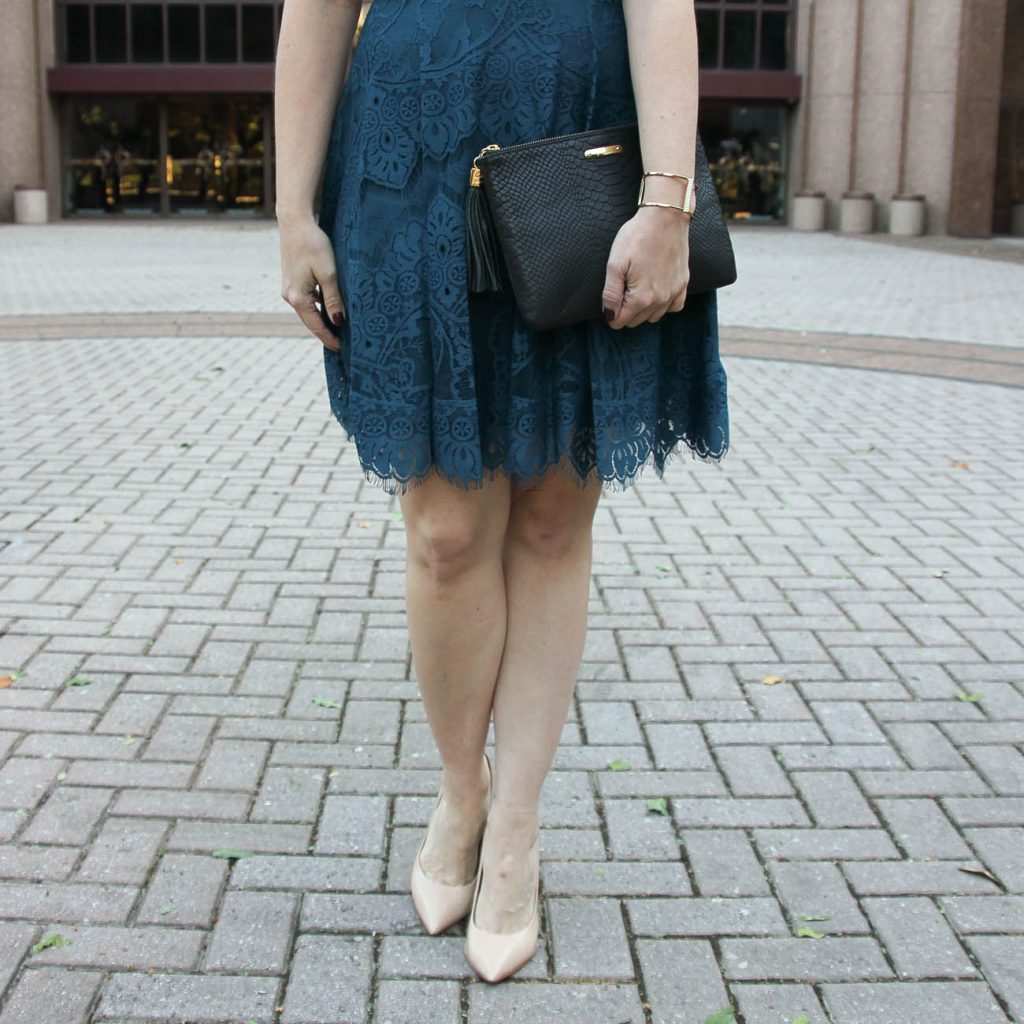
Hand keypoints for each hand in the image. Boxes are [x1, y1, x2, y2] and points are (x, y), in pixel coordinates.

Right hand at [279, 212, 346, 351]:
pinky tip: (329, 308)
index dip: (329, 338)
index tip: (341, 349)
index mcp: (298, 298)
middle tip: (341, 344)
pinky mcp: (292, 279)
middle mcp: (290, 296)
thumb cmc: (313, 245)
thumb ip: (333, 300)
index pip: (315, 326)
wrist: (295, 221)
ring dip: (322, 319)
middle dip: (325, 332)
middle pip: (310, 321)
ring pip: (308, 310)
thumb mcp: (329, 274)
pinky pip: (307, 300)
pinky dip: (318, 307)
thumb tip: (338, 322)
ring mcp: (289, 288)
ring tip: (338, 329)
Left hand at [602, 206, 690, 328]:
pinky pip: (674, 307)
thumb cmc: (637, 237)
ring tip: (637, 287)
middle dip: (625, 310)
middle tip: (623, 286)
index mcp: (641, 298)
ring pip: (653, 316)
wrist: (665, 217)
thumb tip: (609, 316)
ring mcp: (674, 293)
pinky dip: (663, 305)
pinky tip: (656, 292)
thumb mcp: (615, 265)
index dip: (610, 312)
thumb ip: (611, 294)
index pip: (620, 321)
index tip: (610, 297)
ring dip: (643, 309)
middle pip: (636, 321)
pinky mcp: (683, 283)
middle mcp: (660, 301)